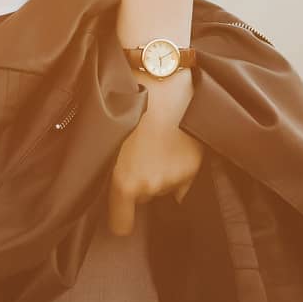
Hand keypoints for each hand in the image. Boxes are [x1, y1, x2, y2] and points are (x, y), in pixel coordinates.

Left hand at [106, 68, 203, 235]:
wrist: (162, 76)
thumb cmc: (126, 98)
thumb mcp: (107, 135)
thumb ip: (108, 168)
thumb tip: (107, 182)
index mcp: (124, 181)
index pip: (121, 225)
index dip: (119, 217)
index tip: (119, 208)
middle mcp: (151, 186)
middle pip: (143, 197)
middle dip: (139, 180)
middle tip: (136, 150)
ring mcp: (176, 178)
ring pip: (164, 186)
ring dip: (159, 170)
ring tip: (156, 140)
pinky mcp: (195, 166)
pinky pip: (184, 180)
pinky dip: (179, 166)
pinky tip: (173, 142)